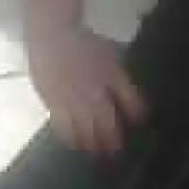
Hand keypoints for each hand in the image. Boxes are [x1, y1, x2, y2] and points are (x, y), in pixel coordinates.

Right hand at [26, 25, 148, 156]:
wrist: (52, 33)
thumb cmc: (84, 42)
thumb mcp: (111, 58)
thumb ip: (122, 84)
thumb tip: (136, 108)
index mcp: (111, 78)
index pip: (131, 105)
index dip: (136, 118)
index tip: (136, 129)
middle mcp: (94, 93)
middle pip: (106, 124)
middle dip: (112, 142)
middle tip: (115, 154)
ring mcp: (72, 99)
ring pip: (84, 130)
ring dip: (91, 145)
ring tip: (95, 155)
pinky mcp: (52, 101)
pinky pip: (62, 126)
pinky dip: (70, 138)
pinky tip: (73, 144)